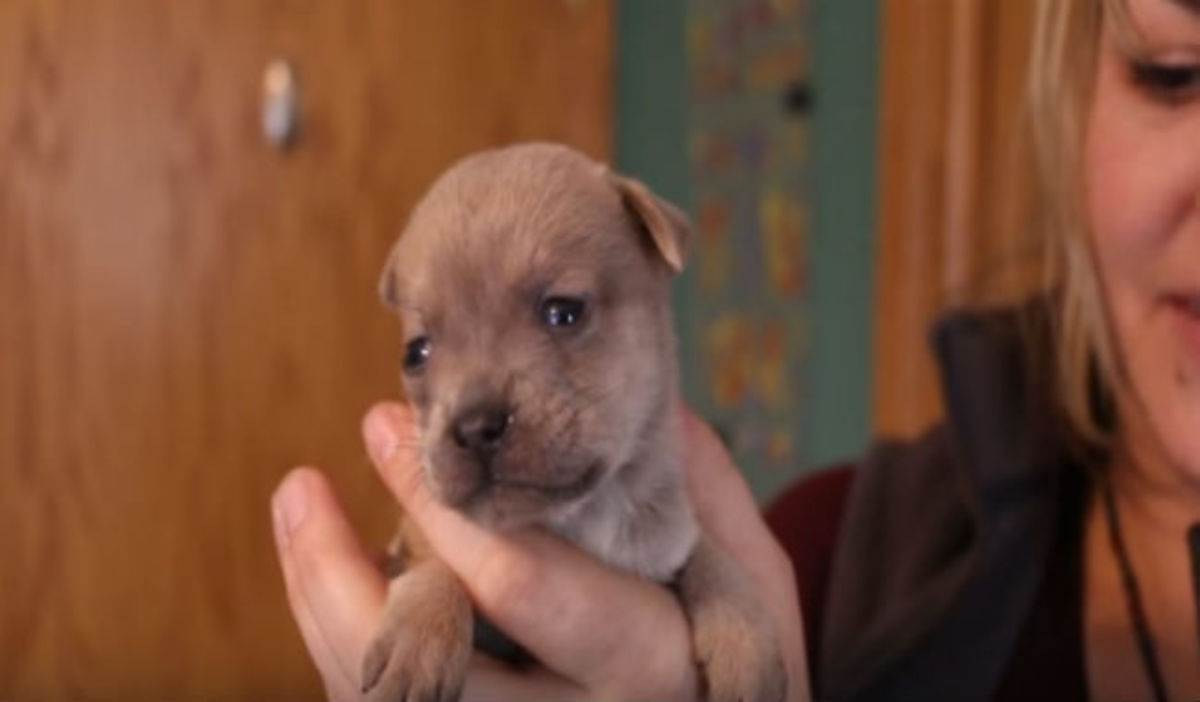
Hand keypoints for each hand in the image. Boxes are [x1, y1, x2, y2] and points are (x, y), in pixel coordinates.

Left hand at [272, 402, 810, 700]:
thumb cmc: (755, 673)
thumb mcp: (753, 578)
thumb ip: (700, 490)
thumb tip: (636, 397)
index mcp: (644, 663)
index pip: (519, 583)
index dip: (436, 502)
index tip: (383, 425)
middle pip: (419, 667)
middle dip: (337, 571)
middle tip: (300, 485)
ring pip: (385, 701)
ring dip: (317, 606)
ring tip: (297, 513)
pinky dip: (341, 644)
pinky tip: (326, 574)